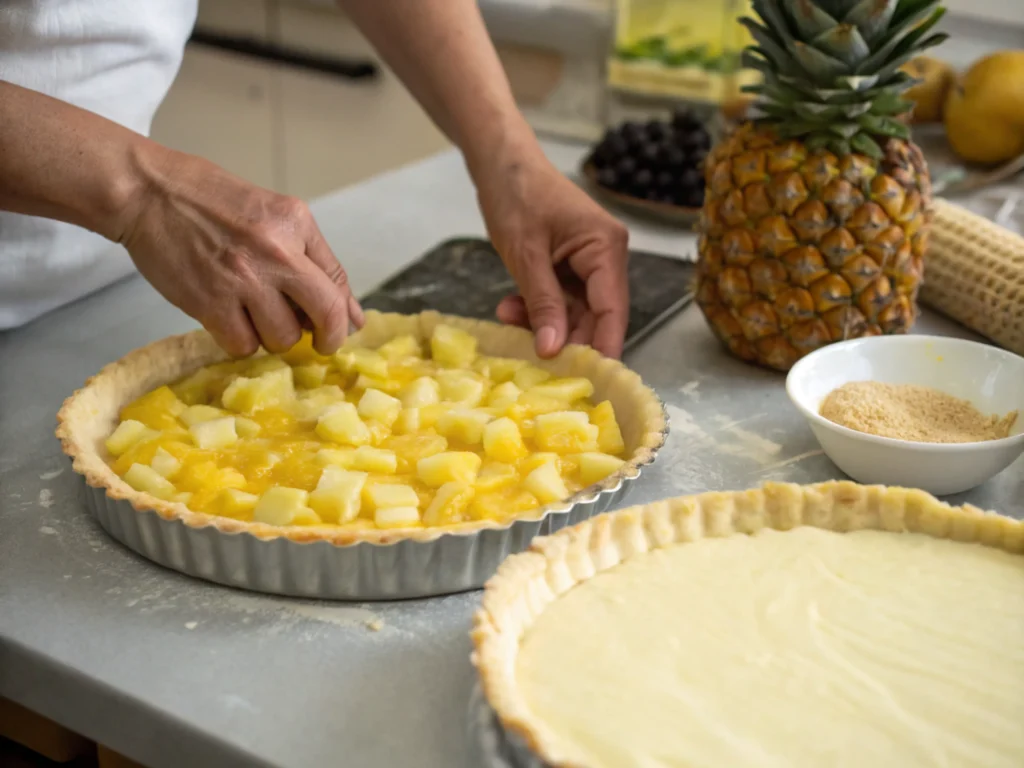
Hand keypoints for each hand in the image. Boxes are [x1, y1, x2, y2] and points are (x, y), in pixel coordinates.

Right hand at [121, 146, 361, 356]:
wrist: (148, 193)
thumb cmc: (209, 200)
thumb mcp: (271, 212)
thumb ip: (311, 257)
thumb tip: (351, 314)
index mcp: (296, 223)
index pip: (337, 280)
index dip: (344, 313)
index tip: (342, 327)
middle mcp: (277, 252)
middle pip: (325, 314)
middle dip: (328, 337)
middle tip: (317, 341)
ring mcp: (243, 279)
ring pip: (282, 338)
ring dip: (273, 336)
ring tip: (255, 315)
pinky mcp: (210, 303)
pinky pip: (243, 345)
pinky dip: (241, 341)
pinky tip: (231, 320)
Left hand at [474, 152, 629, 358]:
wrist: (499, 162)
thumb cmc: (516, 196)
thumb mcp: (525, 255)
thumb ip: (543, 304)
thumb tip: (554, 350)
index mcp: (606, 248)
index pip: (613, 310)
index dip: (603, 347)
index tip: (593, 382)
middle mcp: (605, 257)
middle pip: (595, 316)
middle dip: (564, 337)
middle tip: (532, 358)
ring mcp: (588, 262)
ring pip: (574, 311)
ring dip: (544, 322)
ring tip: (509, 320)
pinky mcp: (569, 265)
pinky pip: (559, 299)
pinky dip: (537, 308)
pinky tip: (510, 308)